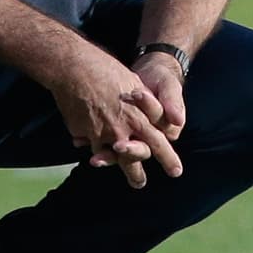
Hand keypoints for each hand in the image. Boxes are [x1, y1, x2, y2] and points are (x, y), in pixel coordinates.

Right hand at [49, 46, 182, 188]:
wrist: (76, 69)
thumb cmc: (108, 71)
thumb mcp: (134, 83)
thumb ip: (144, 105)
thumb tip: (155, 117)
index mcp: (139, 116)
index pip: (158, 142)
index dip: (167, 158)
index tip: (176, 171)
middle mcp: (122, 128)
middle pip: (135, 157)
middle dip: (138, 174)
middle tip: (140, 184)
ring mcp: (102, 133)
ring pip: (112, 157)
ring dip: (115, 166)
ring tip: (119, 176)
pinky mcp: (83, 133)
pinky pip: (91, 145)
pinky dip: (93, 148)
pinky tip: (93, 153)